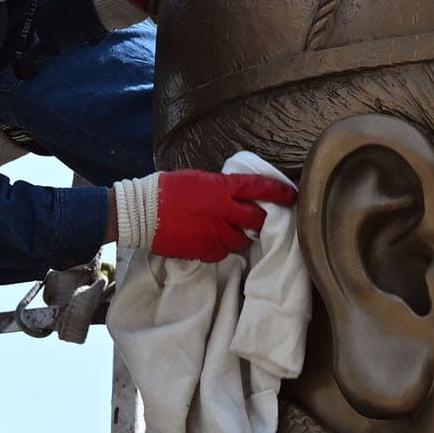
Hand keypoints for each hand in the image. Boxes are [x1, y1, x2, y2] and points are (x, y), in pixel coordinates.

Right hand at [113, 170, 297, 261]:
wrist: (141, 211)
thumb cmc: (166, 190)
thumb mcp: (198, 180)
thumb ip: (221, 188)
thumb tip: (236, 193)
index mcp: (222, 187)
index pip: (260, 187)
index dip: (279, 191)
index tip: (292, 195)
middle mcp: (223, 210)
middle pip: (257, 218)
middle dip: (258, 219)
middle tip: (254, 219)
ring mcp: (215, 231)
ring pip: (241, 239)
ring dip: (238, 235)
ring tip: (224, 230)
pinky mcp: (205, 249)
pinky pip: (223, 252)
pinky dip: (220, 248)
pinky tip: (209, 240)